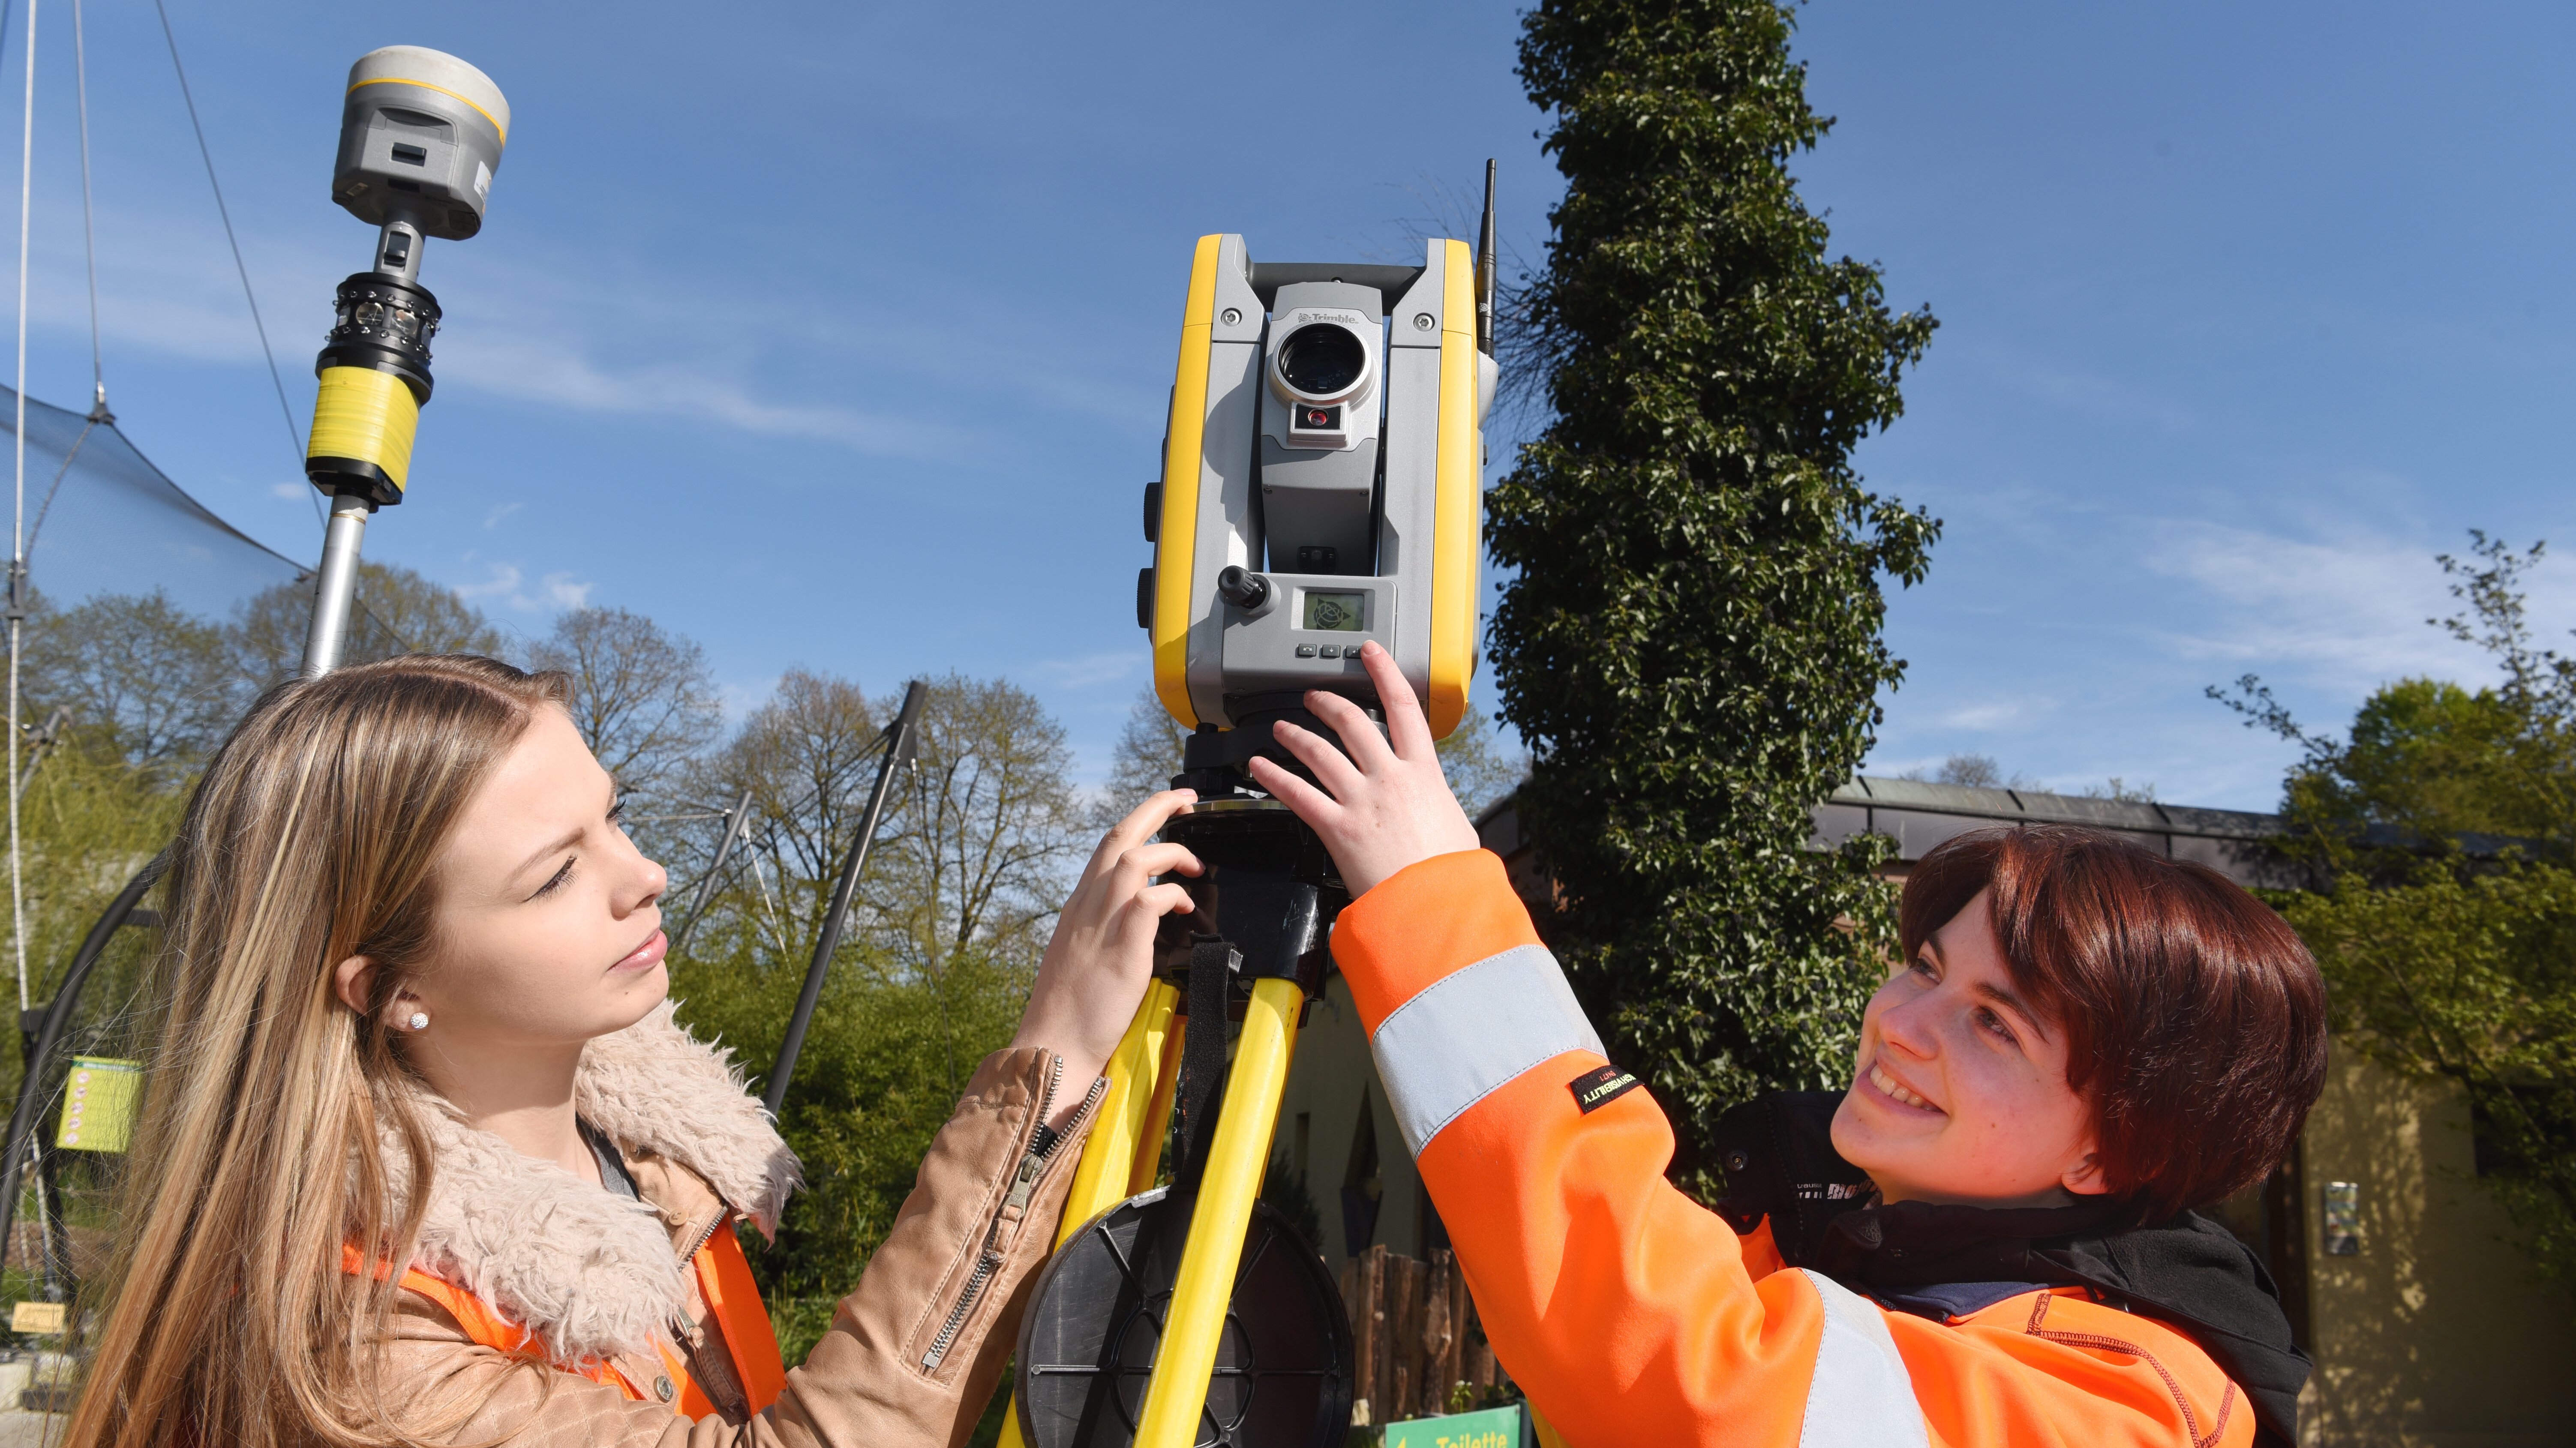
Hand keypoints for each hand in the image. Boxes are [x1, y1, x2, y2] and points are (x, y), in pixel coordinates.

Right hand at [1013, 789, 1201, 1120]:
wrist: (1053, 1045)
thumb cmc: (1070, 1009)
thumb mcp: (1082, 953)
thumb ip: (1104, 927)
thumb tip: (1133, 917)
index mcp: (1078, 905)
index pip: (1107, 847)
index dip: (1138, 821)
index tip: (1164, 811)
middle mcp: (1087, 906)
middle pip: (1120, 836)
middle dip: (1156, 807)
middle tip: (1187, 800)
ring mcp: (1101, 924)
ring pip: (1134, 859)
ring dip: (1171, 852)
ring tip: (1195, 864)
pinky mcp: (1120, 948)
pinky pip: (1148, 902)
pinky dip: (1171, 895)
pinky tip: (1185, 907)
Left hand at [1248, 641, 1481, 896]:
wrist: (1435, 906)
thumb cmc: (1450, 875)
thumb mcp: (1457, 828)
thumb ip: (1437, 808)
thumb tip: (1435, 809)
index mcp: (1424, 773)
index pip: (1403, 707)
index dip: (1384, 673)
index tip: (1370, 654)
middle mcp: (1389, 778)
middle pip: (1353, 722)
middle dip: (1328, 703)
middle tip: (1313, 696)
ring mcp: (1360, 800)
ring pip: (1319, 752)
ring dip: (1295, 734)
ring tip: (1280, 727)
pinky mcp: (1336, 827)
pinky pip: (1297, 792)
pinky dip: (1273, 775)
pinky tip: (1259, 765)